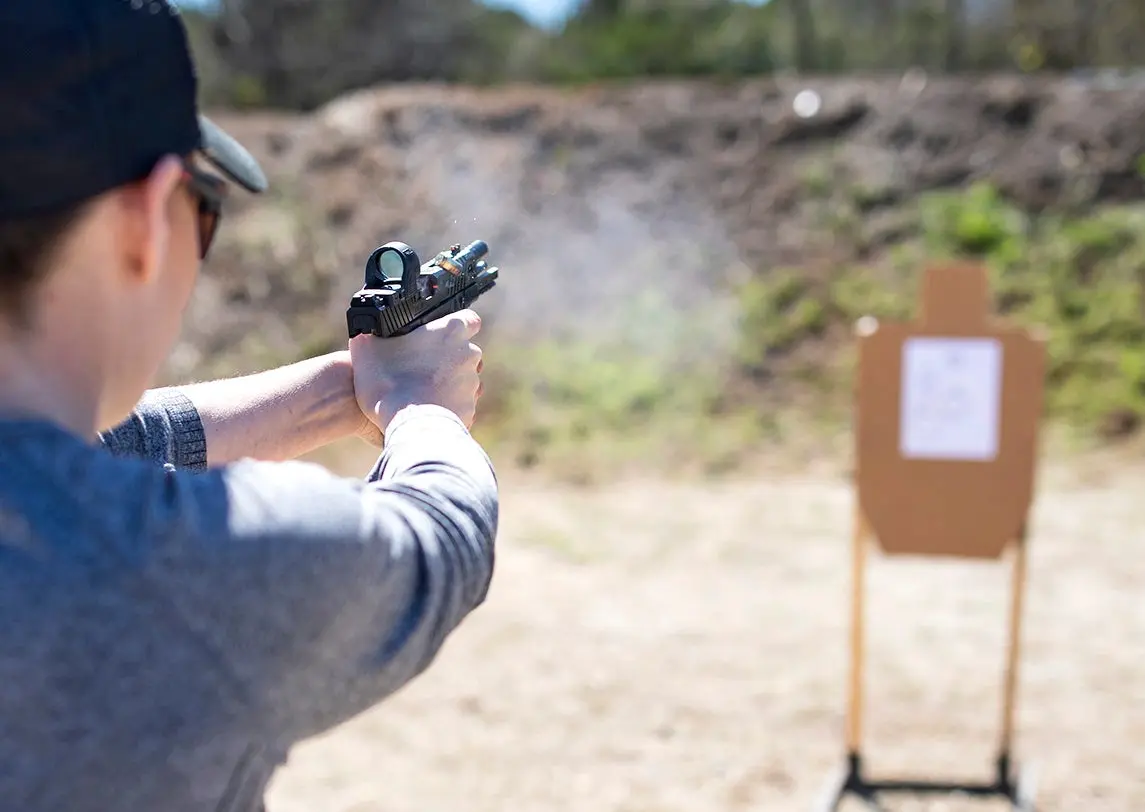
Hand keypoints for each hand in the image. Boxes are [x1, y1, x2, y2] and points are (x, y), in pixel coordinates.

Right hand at [348, 309, 484, 432]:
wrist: (407, 425)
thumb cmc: (387, 382)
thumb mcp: (367, 350)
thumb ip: (371, 335)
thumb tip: (364, 335)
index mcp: (450, 332)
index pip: (469, 319)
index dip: (454, 326)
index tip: (440, 334)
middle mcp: (468, 355)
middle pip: (464, 352)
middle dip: (447, 358)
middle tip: (420, 367)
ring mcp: (472, 384)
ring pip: (464, 380)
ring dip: (447, 384)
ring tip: (420, 393)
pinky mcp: (469, 410)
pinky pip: (460, 406)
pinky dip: (447, 408)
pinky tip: (426, 411)